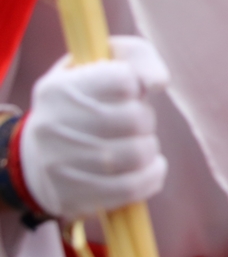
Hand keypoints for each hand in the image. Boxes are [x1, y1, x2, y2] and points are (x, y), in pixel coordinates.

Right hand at [21, 36, 168, 218]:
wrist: (39, 155)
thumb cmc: (87, 103)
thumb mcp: (104, 66)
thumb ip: (139, 59)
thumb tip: (159, 82)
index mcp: (59, 88)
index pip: (123, 80)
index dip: (136, 85)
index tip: (127, 91)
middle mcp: (52, 125)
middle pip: (135, 119)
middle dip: (146, 119)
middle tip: (135, 122)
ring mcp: (59, 164)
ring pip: (136, 155)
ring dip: (149, 148)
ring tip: (137, 144)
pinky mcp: (71, 197)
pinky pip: (131, 188)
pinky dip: (152, 176)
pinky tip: (149, 167)